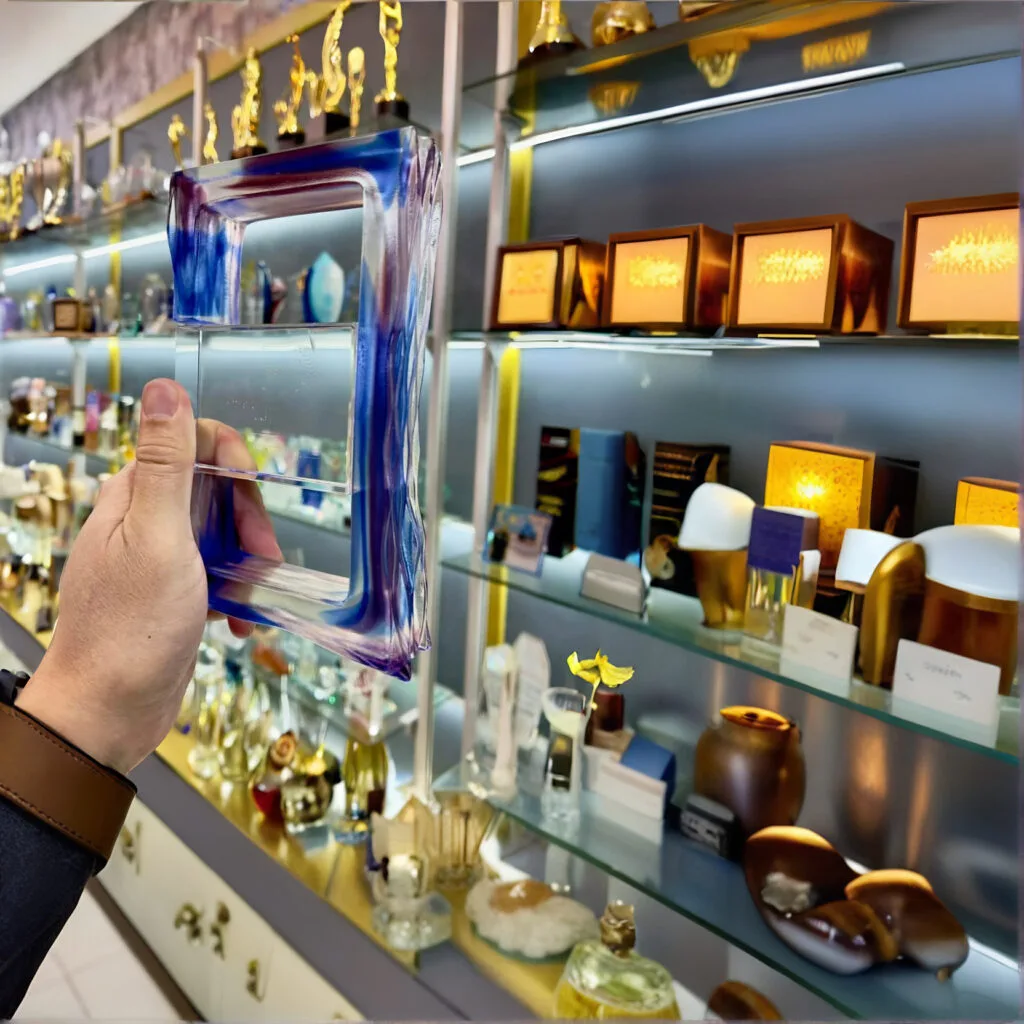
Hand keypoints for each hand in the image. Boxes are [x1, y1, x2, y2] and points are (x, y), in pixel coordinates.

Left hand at [16, 379, 280, 773]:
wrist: (108, 714)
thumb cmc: (130, 629)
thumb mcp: (159, 539)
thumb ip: (168, 465)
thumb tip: (166, 387)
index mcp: (134, 496)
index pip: (195, 442)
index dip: (233, 464)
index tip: (252, 506)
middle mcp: (145, 520)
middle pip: (218, 489)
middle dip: (249, 521)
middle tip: (261, 560)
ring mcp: (161, 558)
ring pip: (225, 532)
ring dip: (249, 561)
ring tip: (248, 600)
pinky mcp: (175, 593)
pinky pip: (220, 573)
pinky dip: (237, 592)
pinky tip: (238, 622)